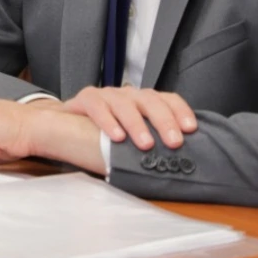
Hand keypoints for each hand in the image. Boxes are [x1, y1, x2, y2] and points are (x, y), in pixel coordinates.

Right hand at [60, 86, 196, 151]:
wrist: (67, 125)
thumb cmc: (108, 135)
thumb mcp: (134, 136)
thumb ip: (153, 141)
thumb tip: (181, 164)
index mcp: (144, 101)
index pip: (168, 99)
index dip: (180, 111)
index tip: (191, 129)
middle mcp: (128, 94)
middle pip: (150, 100)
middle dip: (164, 121)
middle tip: (173, 143)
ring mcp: (107, 95)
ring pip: (125, 103)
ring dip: (137, 124)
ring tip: (145, 144)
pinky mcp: (86, 99)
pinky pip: (97, 106)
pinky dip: (108, 121)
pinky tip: (116, 137)